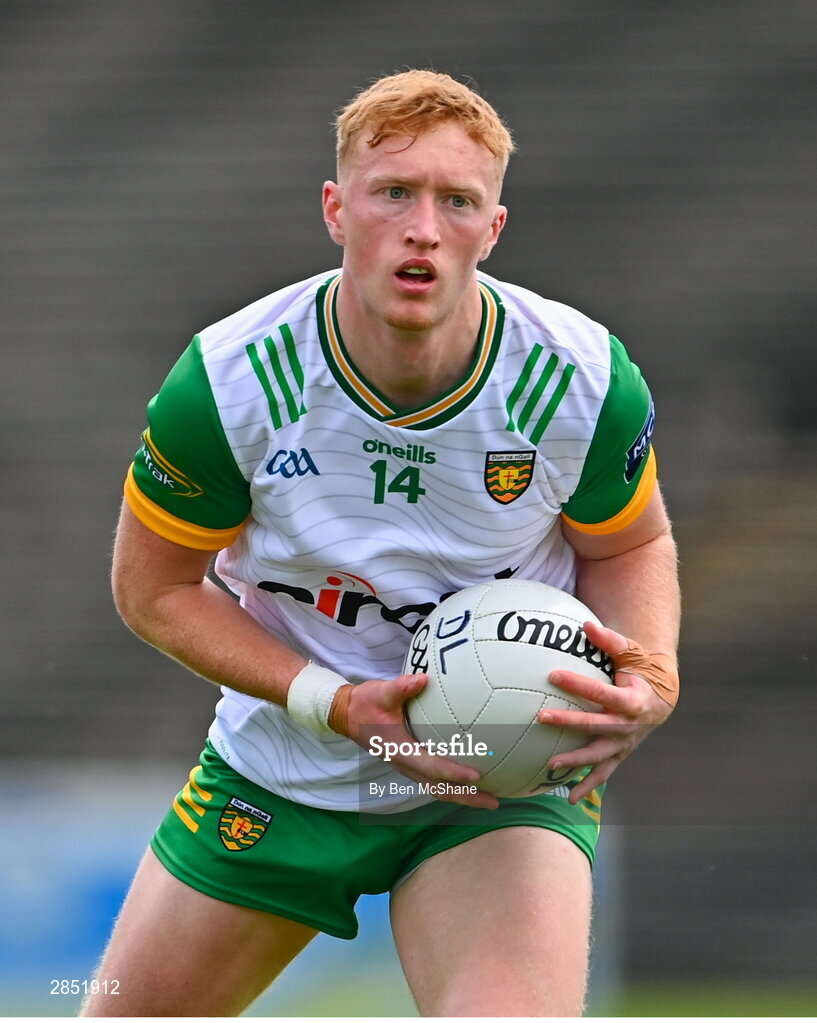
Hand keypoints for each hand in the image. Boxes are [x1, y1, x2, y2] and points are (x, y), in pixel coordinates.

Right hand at [331, 673, 499, 809]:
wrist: (348, 715)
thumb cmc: (365, 703)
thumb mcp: (380, 692)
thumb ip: (400, 687)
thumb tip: (422, 679)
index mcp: (400, 751)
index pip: (431, 767)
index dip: (454, 773)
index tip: (477, 775)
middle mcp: (405, 765)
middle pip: (440, 789)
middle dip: (467, 797)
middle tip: (494, 802)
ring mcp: (408, 767)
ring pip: (438, 789)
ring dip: (464, 796)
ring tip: (490, 799)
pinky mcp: (411, 764)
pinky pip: (435, 781)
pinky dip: (454, 786)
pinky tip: (472, 781)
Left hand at [537, 621, 677, 803]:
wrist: (661, 698)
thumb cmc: (640, 670)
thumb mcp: (630, 652)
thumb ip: (609, 640)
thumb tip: (586, 624)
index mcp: (632, 700)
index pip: (600, 692)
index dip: (578, 684)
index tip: (552, 675)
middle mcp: (629, 725)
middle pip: (595, 725)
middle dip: (569, 723)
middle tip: (540, 717)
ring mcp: (624, 743)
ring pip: (598, 755)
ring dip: (575, 762)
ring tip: (550, 765)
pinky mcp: (620, 754)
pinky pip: (604, 773)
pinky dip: (589, 785)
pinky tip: (571, 798)